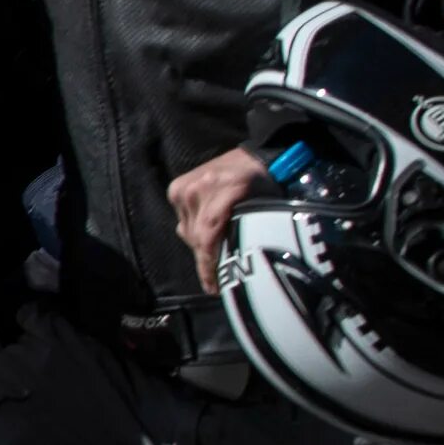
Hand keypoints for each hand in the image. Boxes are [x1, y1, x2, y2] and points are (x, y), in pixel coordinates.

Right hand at [168, 145, 267, 293]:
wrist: (255, 156)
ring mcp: (185, 188)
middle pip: (196, 237)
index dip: (208, 266)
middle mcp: (199, 189)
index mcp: (225, 190)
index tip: (214, 287)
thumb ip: (248, 232)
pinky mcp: (176, 188)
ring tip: (214, 258)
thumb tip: (233, 265)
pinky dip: (194, 232)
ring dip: (200, 246)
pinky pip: (182, 221)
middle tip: (217, 279)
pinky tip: (205, 238)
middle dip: (206, 260)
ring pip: (188, 231)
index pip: (208, 236)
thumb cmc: (266, 184)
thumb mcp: (266, 208)